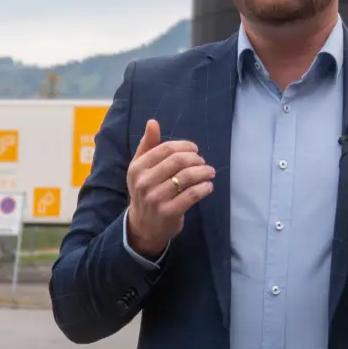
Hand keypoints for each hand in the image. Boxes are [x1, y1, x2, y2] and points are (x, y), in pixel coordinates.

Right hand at [126, 119, 213, 259]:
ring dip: (204, 172)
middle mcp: (144, 182)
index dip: (185, 146)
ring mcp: (156, 198)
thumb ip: (147, 145)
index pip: (166, 149)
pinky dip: (204, 188)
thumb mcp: (140, 168)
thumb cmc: (145, 191)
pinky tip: (208, 186)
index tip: (195, 150)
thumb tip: (152, 122)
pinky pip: (192, 195)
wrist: (143, 226)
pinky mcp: (169, 213)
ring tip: (210, 172)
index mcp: (137, 167)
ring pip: (187, 177)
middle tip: (203, 162)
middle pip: (178, 161)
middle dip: (196, 159)